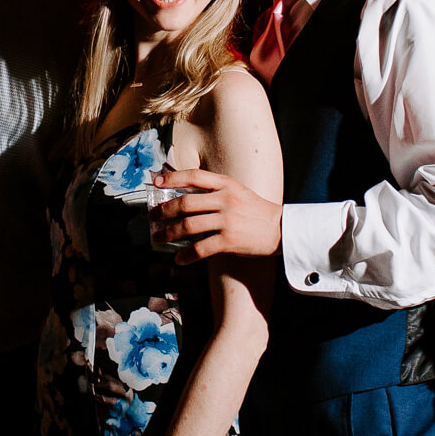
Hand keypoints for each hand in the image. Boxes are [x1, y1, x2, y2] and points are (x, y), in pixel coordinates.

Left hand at [151, 168, 282, 261]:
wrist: (282, 229)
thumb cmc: (257, 211)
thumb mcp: (239, 191)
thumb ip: (216, 190)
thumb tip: (186, 195)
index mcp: (227, 184)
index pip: (195, 176)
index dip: (173, 178)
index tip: (156, 182)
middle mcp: (225, 200)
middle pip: (185, 203)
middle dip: (164, 211)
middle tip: (152, 217)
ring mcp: (227, 221)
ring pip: (188, 226)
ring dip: (169, 233)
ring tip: (158, 238)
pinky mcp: (229, 241)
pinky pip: (201, 248)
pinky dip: (187, 255)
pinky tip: (179, 260)